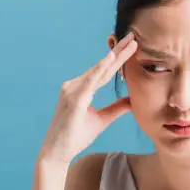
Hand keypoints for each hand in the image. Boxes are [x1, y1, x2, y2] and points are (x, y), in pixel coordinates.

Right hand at [37, 32, 137, 167]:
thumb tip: (132, 100)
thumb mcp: (101, 120)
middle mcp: (75, 85)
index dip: (119, 59)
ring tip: (129, 44)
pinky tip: (111, 59)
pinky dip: (100, 69)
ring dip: (115, 56)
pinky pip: (90, 81)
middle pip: (103, 66)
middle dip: (119, 51)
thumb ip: (116, 108)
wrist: (56, 153)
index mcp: (81, 89)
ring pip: (99, 70)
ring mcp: (72, 90)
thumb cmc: (75, 136)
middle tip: (133, 36)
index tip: (131, 46)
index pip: (105, 71)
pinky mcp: (74, 99)